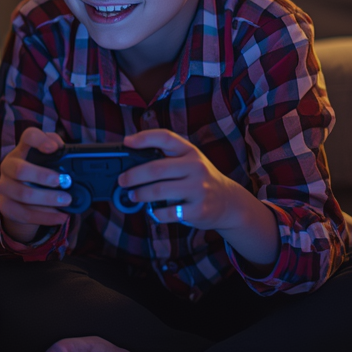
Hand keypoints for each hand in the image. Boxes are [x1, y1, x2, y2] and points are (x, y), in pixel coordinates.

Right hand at [0, 128, 71, 243]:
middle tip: (62, 182)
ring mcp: (5, 187)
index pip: (28, 137)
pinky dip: (45, 217)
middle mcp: (9, 166)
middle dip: (42, 176)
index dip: (40, 140)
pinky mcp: (6, 207)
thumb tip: (65, 152)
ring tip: (66, 201)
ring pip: (23, 194)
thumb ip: (59, 152)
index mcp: (22, 150)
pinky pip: (24, 214)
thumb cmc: (39, 175)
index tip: (54, 149)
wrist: (21, 200)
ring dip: (47, 199)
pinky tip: (60, 216)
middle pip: (20, 169)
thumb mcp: (48, 161)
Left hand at [117, 130, 250, 231]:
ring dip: (140, 194)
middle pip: (156, 169)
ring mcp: (199, 189)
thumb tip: (132, 161)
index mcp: (191, 151)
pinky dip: (155, 213)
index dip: (144, 138)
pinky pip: (168, 212)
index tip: (126, 142)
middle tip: (122, 181)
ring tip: (133, 195)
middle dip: (133, 175)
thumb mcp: (190, 161)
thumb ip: (168, 158)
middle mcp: (196, 167)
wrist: (228, 201)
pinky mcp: (199, 210)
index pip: (166, 138)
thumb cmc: (200, 179)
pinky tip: (152, 211)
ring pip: (159, 191)